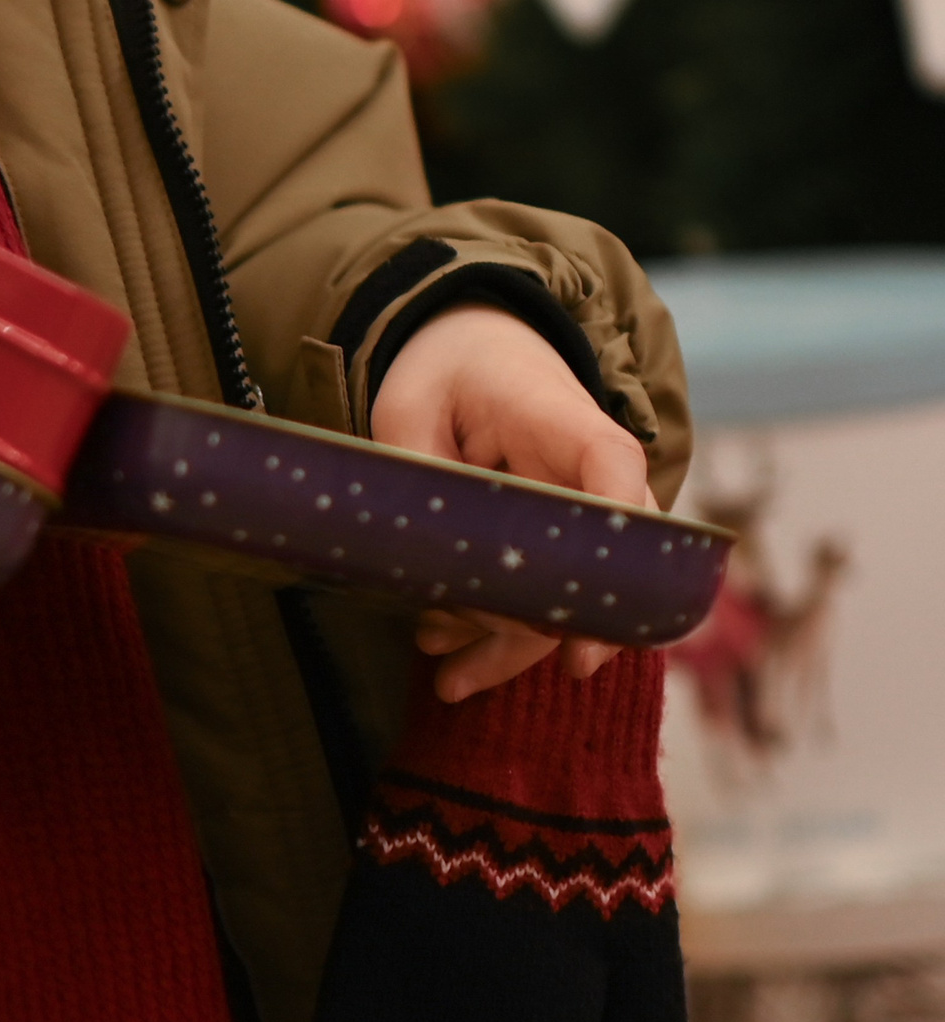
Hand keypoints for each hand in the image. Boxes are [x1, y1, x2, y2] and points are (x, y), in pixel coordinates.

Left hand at [368, 303, 655, 702]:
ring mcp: (580, 506)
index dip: (608, 551)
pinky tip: (445, 642)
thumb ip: (423, 479)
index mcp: (562, 418)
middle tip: (466, 677)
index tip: (579, 632)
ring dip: (509, 642)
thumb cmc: (445, 367)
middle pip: (596, 563)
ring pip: (568, 591)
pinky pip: (542, 585)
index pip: (612, 473)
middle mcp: (591, 470)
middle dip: (538, 631)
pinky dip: (498, 619)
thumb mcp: (408, 406)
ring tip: (444, 680)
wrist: (474, 341)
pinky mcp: (558, 532)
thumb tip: (440, 578)